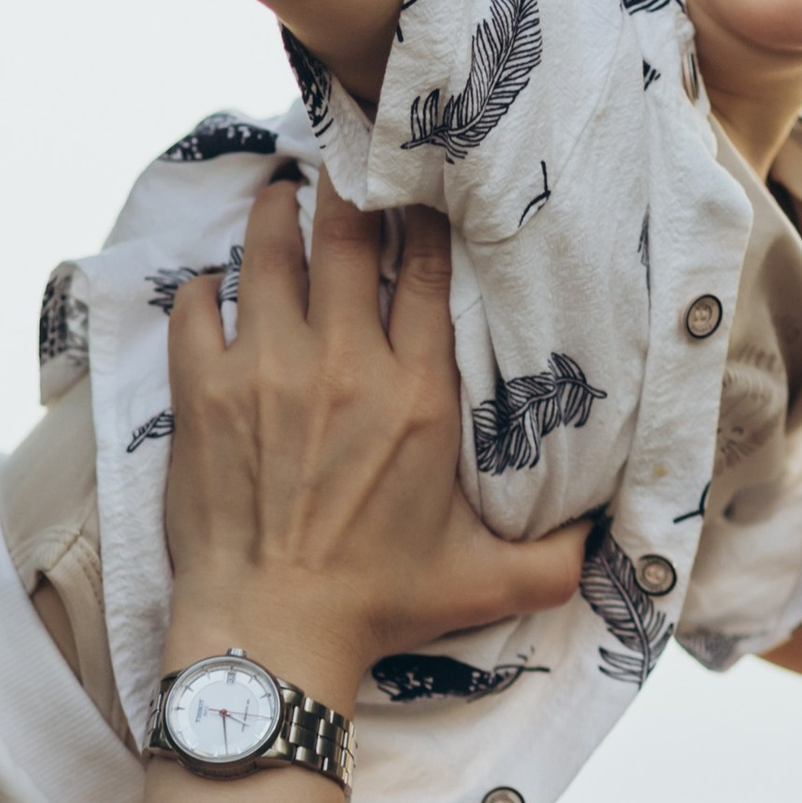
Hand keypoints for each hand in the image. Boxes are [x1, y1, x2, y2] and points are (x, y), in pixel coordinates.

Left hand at [162, 174, 583, 712]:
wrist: (272, 635)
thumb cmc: (378, 607)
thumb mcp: (485, 583)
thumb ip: (556, 559)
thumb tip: (607, 540)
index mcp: (417, 396)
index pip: (425, 270)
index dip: (424, 218)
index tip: (419, 192)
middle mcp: (343, 366)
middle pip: (344, 233)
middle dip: (346, 188)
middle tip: (345, 167)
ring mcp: (265, 371)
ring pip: (267, 251)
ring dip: (274, 214)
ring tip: (279, 195)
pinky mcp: (200, 392)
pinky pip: (194, 306)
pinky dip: (202, 286)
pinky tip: (213, 284)